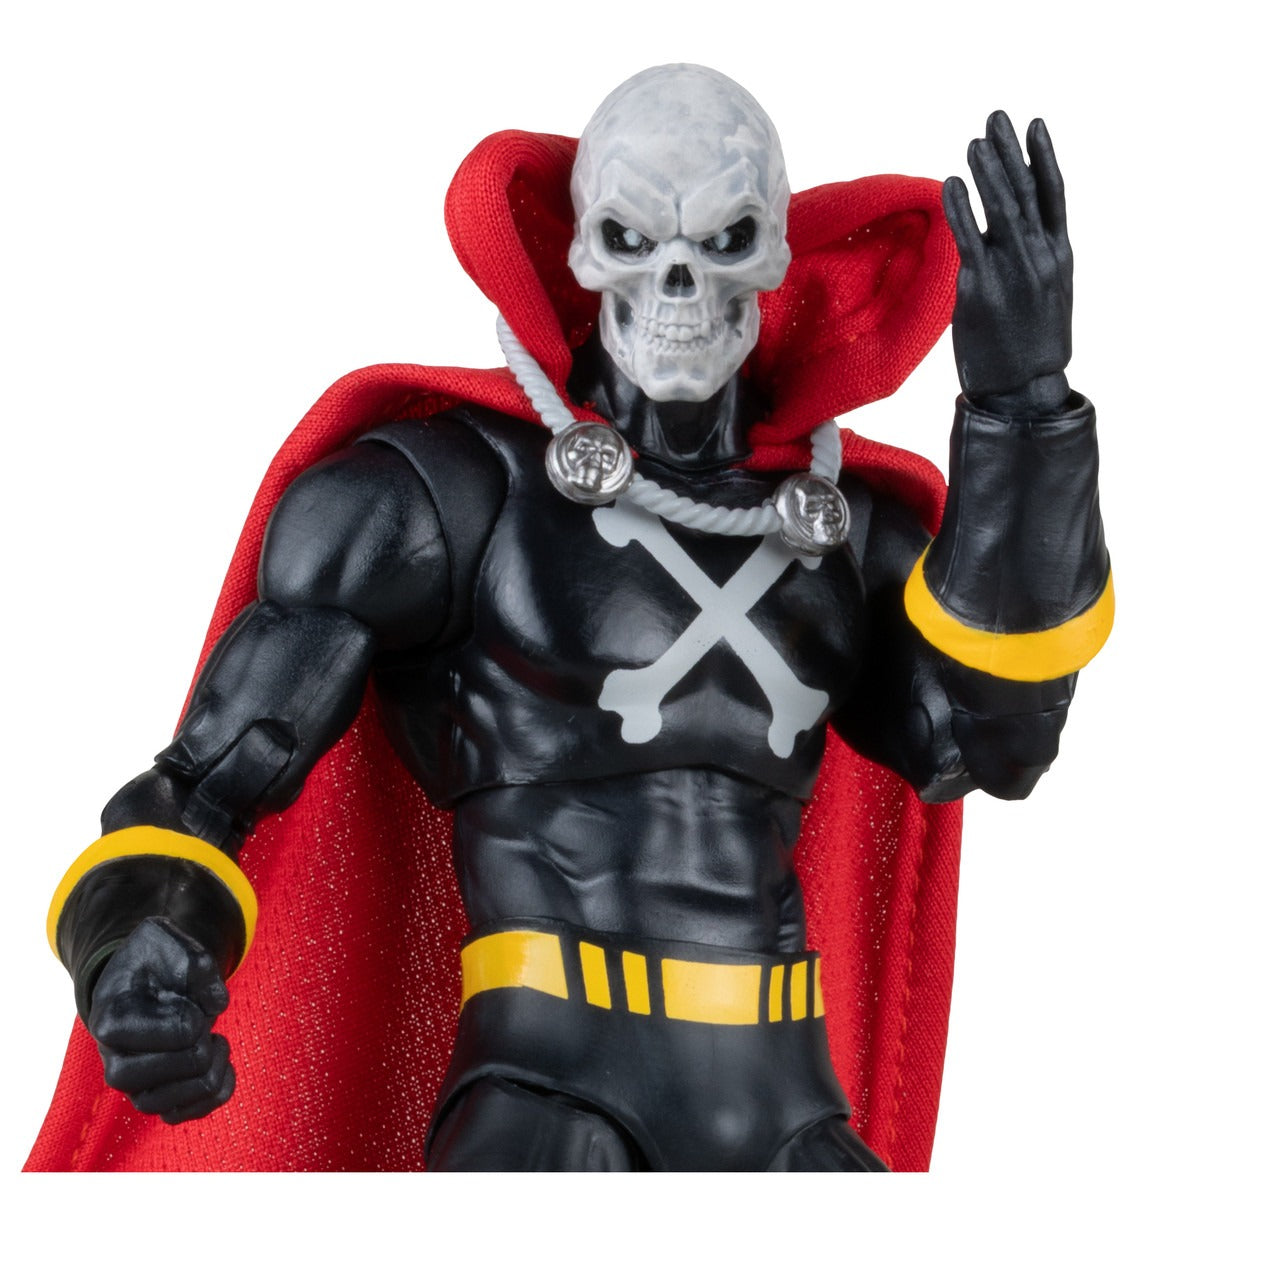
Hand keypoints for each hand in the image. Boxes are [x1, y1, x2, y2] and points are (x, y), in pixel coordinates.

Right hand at [88, 917, 235, 1123]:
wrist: (138, 978)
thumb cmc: (151, 958)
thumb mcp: (165, 936)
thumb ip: (196, 961)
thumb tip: (217, 1005)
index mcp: (112, 1020)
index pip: (177, 1032)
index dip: (195, 1015)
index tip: (186, 1001)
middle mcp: (115, 1062)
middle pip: (182, 1067)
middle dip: (205, 1041)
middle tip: (202, 1021)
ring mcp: (134, 1086)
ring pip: (176, 1105)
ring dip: (213, 1069)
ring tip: (215, 1040)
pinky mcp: (153, 1098)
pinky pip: (185, 1116)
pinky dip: (216, 1094)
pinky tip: (224, 1064)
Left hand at [943, 111, 1072, 415]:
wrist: (1024, 389)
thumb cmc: (1030, 344)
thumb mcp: (1045, 295)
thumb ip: (1031, 259)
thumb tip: (1006, 233)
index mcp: (1060, 255)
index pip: (1054, 194)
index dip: (1043, 156)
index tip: (1033, 124)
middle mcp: (1041, 257)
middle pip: (1026, 191)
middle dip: (1009, 151)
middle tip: (994, 117)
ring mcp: (1013, 272)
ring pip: (1002, 208)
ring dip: (987, 170)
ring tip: (974, 142)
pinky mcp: (982, 290)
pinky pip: (969, 239)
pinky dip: (961, 207)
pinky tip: (951, 182)